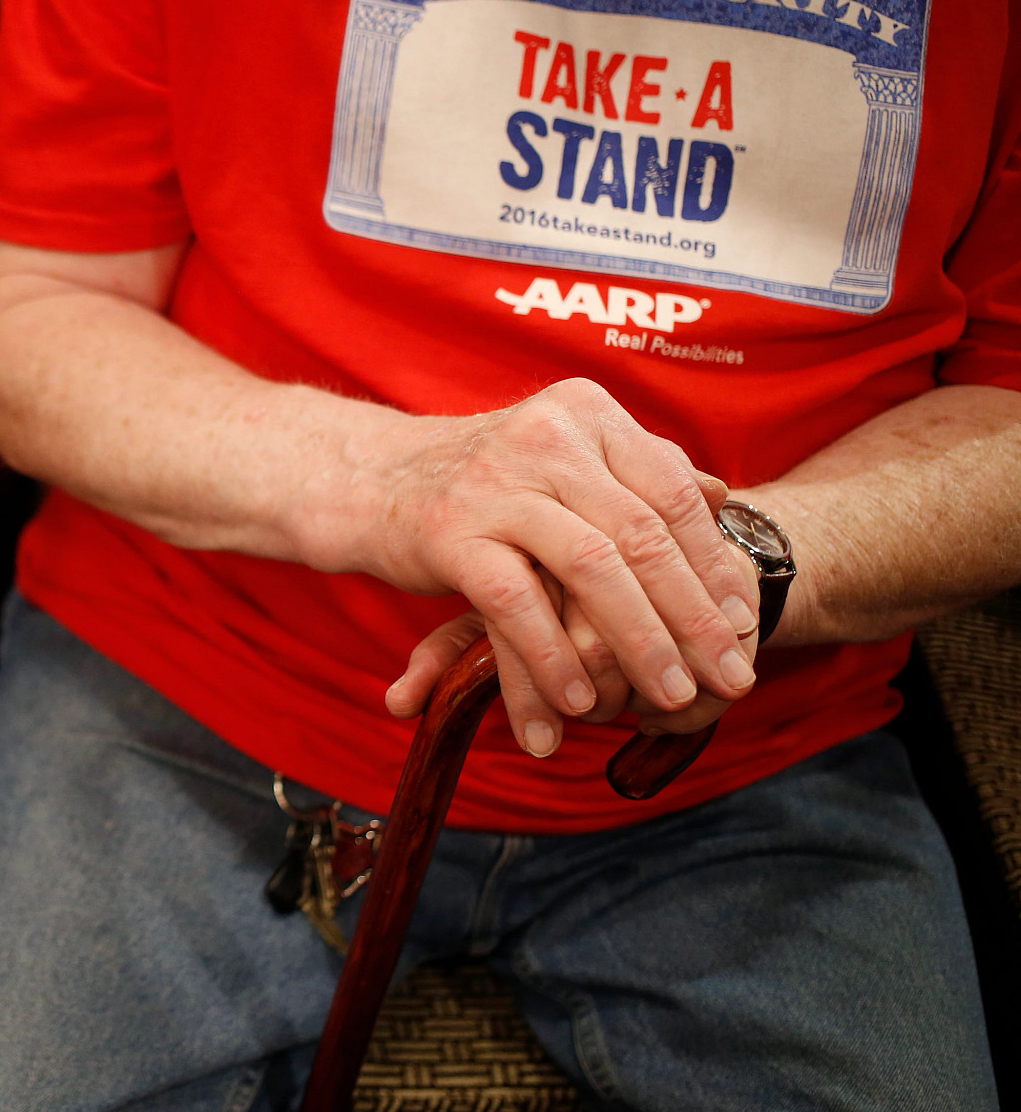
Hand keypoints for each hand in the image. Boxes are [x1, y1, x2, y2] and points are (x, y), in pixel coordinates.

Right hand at [348, 378, 759, 754]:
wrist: (370, 479)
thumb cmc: (481, 479)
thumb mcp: (562, 457)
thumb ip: (635, 469)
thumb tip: (719, 495)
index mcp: (587, 413)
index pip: (671, 493)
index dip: (712, 563)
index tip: (741, 623)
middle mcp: (548, 437)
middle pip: (643, 534)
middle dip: (692, 615)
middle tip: (729, 674)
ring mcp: (497, 483)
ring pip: (592, 568)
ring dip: (638, 642)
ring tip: (668, 694)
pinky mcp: (452, 532)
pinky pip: (516, 601)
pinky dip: (550, 655)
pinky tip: (577, 698)